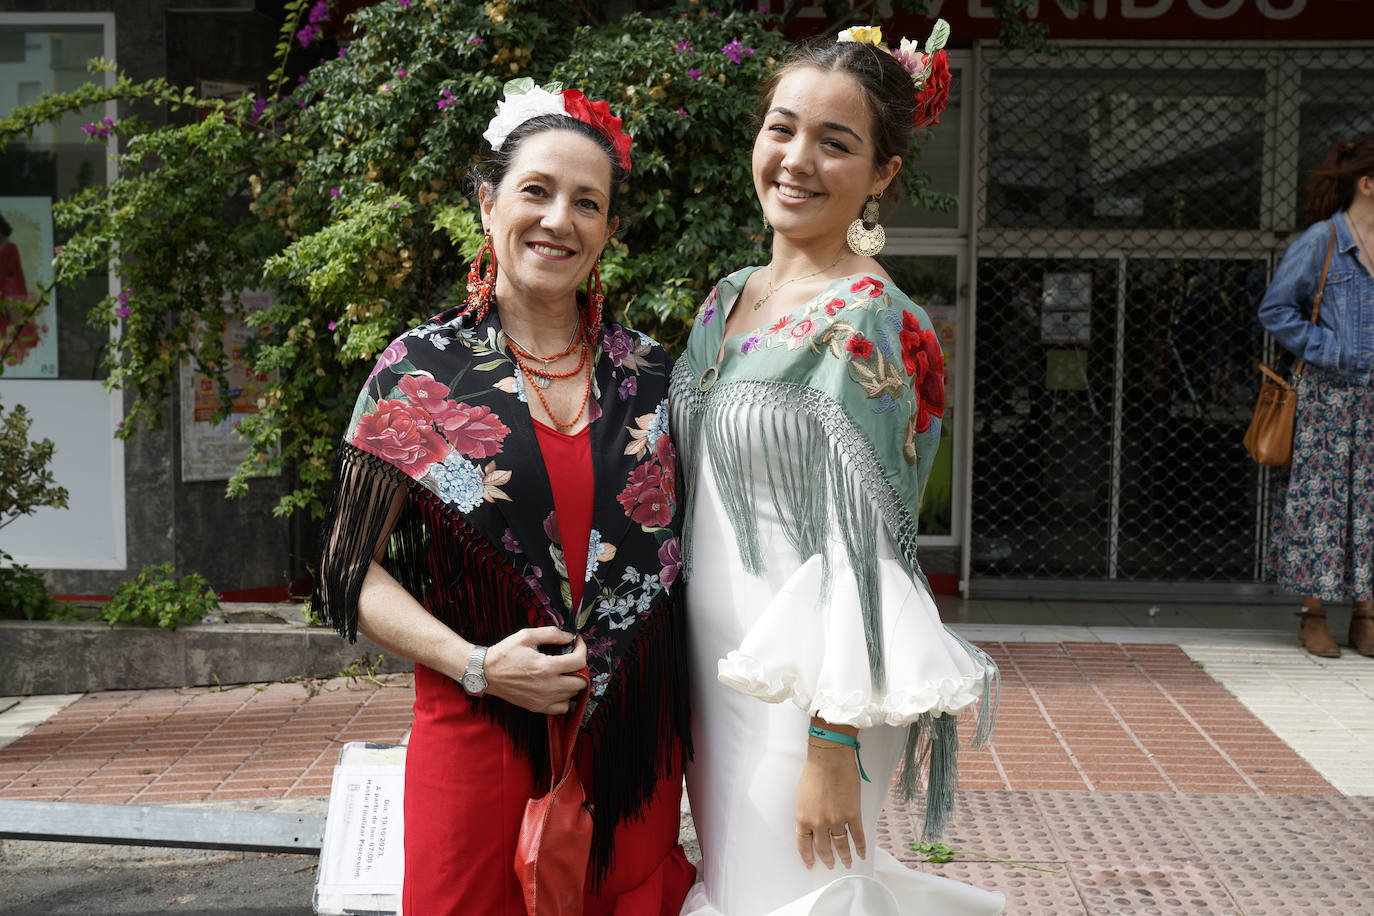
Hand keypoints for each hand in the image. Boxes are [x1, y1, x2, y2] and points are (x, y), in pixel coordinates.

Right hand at [481, 627, 587, 713]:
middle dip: (580, 667)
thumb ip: (551, 634)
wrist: (485, 673)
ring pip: (573, 695)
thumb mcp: (526, 635)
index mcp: (546, 667)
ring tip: (564, 672)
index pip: (579, 661)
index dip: (582, 649)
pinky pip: (563, 708)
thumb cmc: (505, 653)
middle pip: (581, 682)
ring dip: (573, 682)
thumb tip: (570, 637)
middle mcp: (548, 686)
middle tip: (572, 659)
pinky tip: (557, 687)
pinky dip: (565, 698)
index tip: (577, 643)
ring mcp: (543, 699)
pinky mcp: (537, 707)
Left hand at [795, 737, 866, 869]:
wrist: (829, 758)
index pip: (803, 843)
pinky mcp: (852, 815)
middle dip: (826, 859)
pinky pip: (857, 836)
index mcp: (803, 817)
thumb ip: (806, 812)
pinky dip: (860, 847)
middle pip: (823, 848)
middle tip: (830, 865)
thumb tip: (811, 823)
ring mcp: (836, 820)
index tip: (810, 864)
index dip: (807, 856)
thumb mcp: (802, 796)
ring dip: (844, 856)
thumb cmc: (814, 771)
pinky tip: (861, 854)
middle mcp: (818, 823)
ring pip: (841, 845)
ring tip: (846, 864)